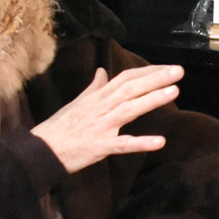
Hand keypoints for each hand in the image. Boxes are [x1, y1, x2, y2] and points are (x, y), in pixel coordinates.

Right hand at [32, 65, 181, 173]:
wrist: (40, 150)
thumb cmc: (60, 127)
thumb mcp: (77, 103)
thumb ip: (94, 87)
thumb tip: (103, 71)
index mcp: (98, 97)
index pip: (126, 78)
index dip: (148, 72)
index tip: (168, 68)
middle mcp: (101, 107)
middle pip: (131, 88)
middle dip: (155, 78)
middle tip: (178, 71)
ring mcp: (101, 126)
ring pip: (129, 109)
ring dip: (152, 99)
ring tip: (174, 91)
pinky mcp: (99, 146)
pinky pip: (123, 144)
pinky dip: (141, 143)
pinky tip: (160, 142)